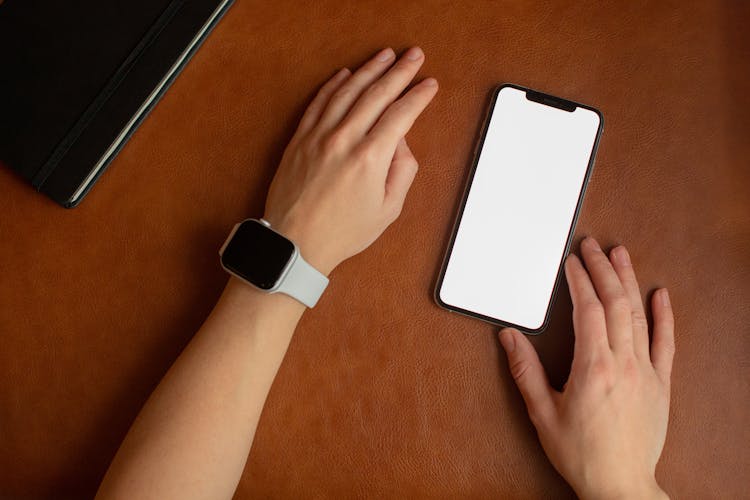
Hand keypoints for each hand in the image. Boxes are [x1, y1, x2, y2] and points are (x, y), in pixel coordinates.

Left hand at [263, 47, 437, 274]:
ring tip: (385, 55)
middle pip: (377, 93)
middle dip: (399, 71)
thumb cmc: (341, 232)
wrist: (295, 242)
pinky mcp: (300, 139)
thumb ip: (403, 172)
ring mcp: (319, 136)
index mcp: (370, 158)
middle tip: (414, 55)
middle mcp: (344, 139)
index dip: (418, 96)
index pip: (401, 114)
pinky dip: (333, 84)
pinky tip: (345, 73)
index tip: (429, 84)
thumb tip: (402, 143)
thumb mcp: (388, 210)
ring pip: (348, 90)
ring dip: (369, 69)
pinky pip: (319, 102)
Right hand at [499, 237, 674, 498]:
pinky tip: (660, 294)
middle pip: (615, 303)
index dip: (580, 280)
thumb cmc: (581, 454)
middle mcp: (624, 364)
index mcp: (594, 368)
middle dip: (602, 269)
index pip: (589, 310)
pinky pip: (666, 343)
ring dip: (629, 281)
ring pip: (639, 315)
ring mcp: (646, 372)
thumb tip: (510, 338)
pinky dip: (664, 316)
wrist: (620, 485)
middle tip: (592, 246)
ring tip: (621, 255)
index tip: (571, 261)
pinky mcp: (660, 384)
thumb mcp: (542, 412)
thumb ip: (525, 371)